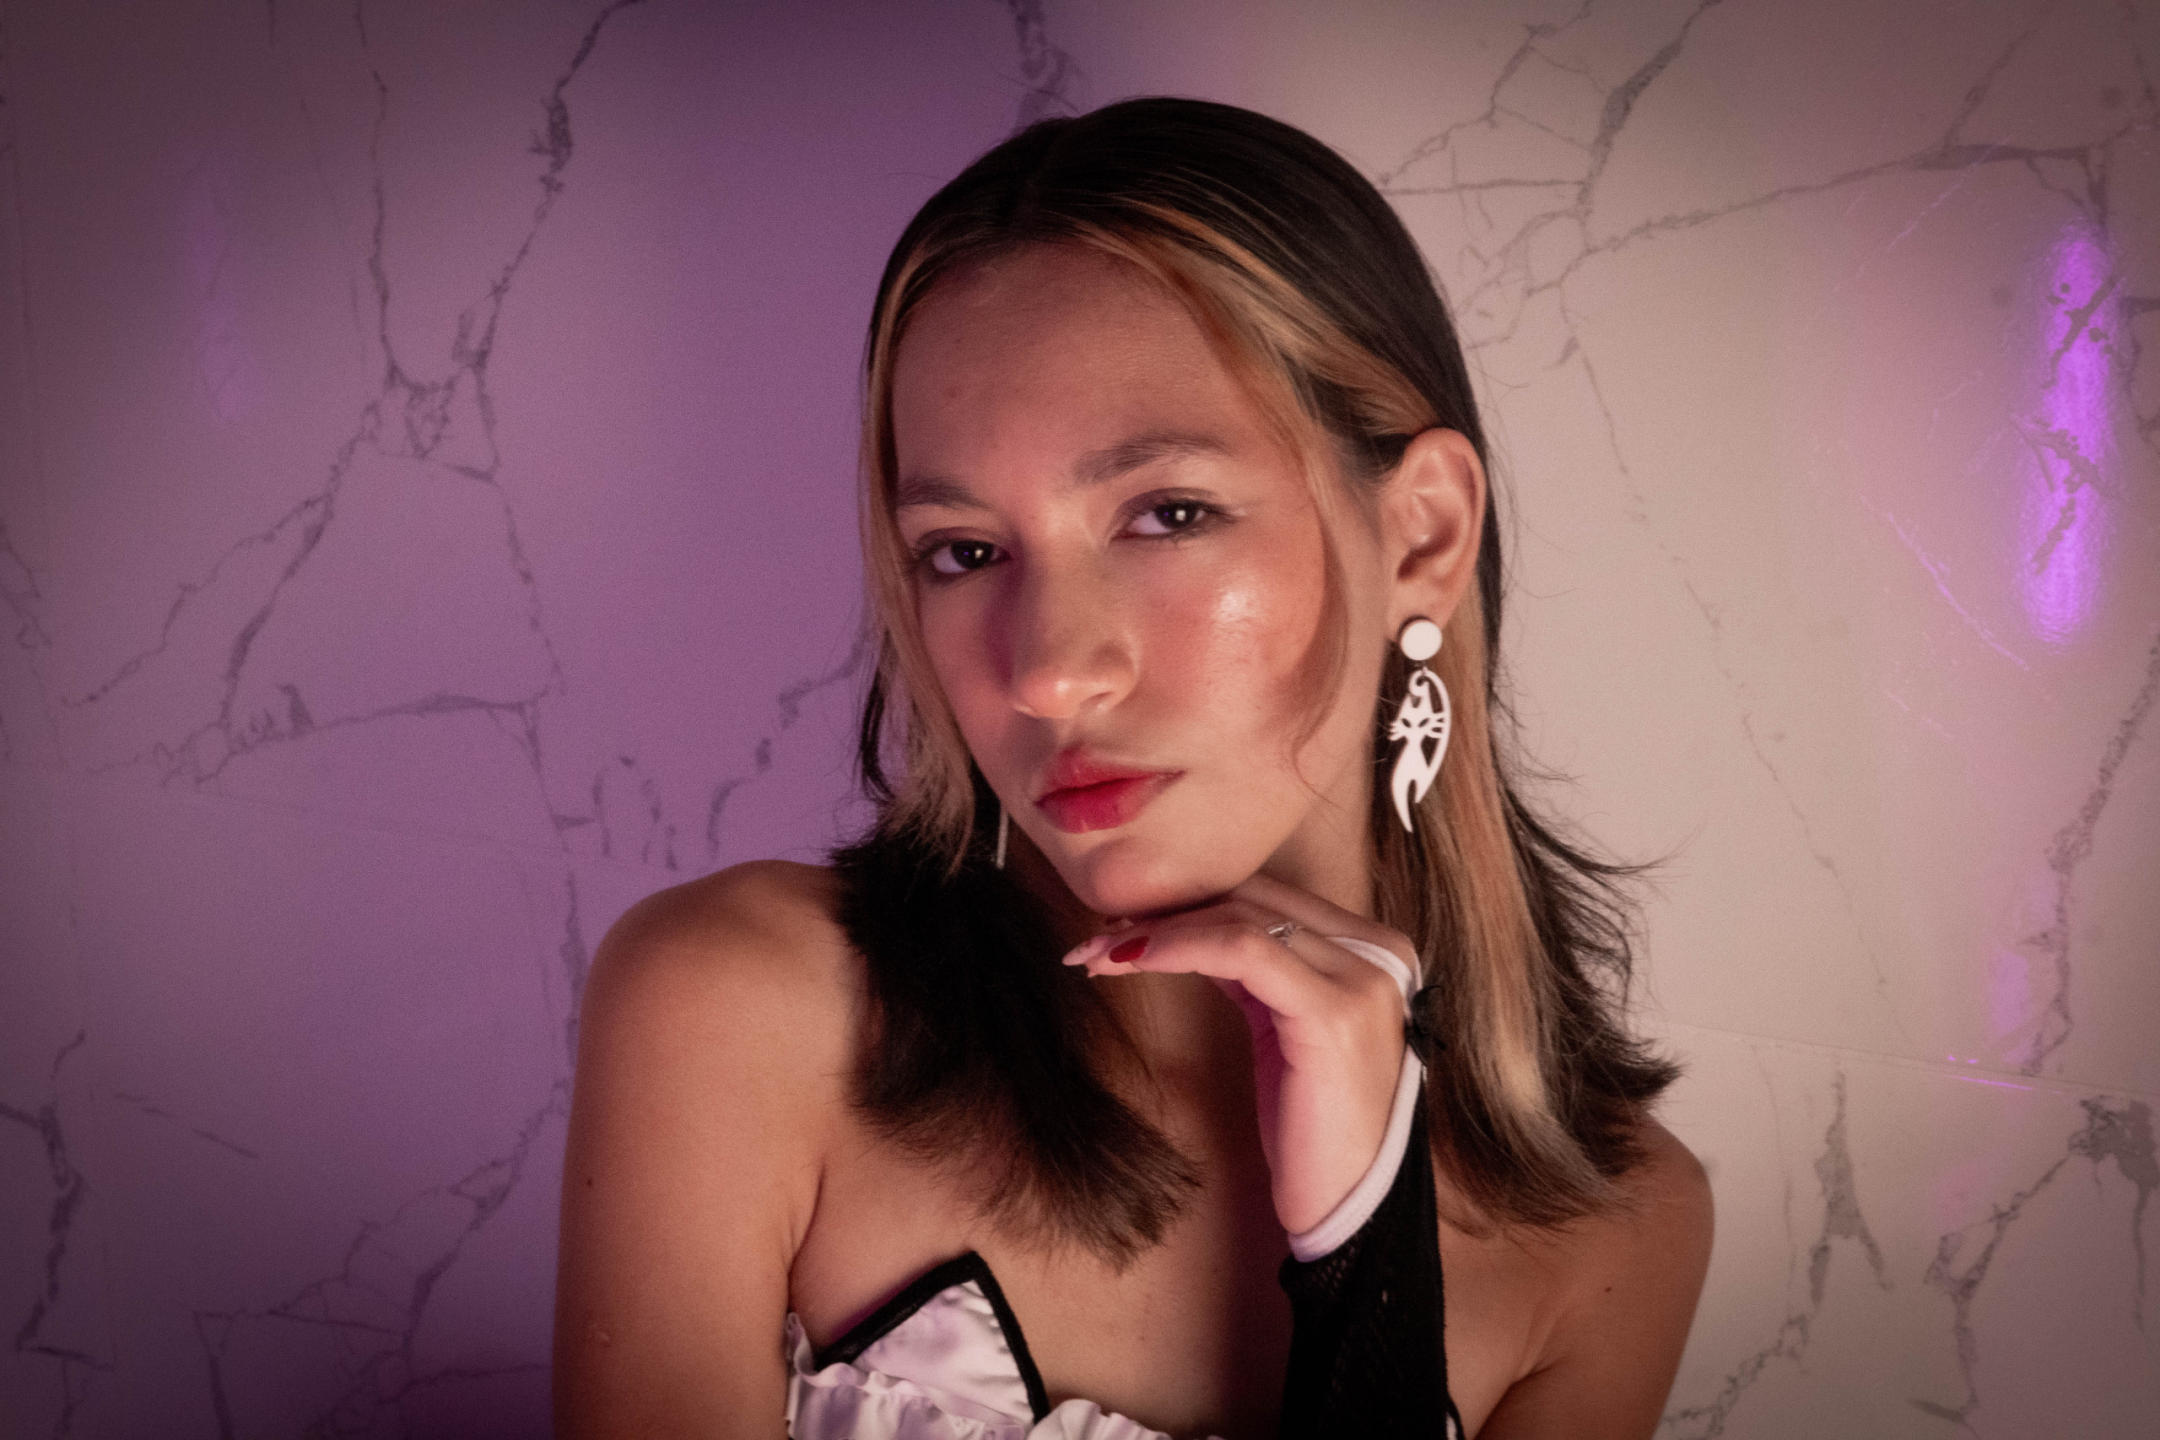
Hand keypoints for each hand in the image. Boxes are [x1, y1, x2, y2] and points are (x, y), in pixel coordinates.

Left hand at [1061, 872, 1415, 1236]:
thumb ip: (1256, 972)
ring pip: (1241, 917)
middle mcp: (1378, 951)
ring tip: (1099, 954)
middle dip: (1166, 911)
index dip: (1189, 901)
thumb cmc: (1317, 1130)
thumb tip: (1186, 930)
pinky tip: (1130, 962)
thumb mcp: (1284, 1031)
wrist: (1354, 1206)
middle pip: (1252, 896)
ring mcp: (1363, 977)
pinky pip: (1243, 951)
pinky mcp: (1334, 1011)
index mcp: (1373, 949)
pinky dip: (1178, 947)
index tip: (1122, 925)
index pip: (1266, 895)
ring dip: (1157, 930)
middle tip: (1097, 937)